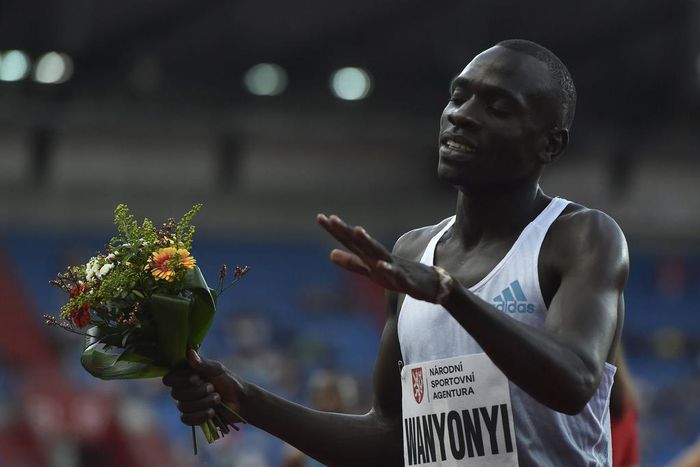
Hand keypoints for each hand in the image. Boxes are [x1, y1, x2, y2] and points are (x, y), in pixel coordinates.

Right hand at [162, 349, 245, 425]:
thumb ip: (203, 364)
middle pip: (176, 394)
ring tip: (217, 398)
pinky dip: (201, 415)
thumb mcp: (218, 370)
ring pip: (183, 407)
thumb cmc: (229, 381)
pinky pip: (187, 419)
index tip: (196, 378)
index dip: (179, 380)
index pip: (169, 379)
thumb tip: (189, 353)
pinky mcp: (192, 417)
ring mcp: (187, 404)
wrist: (240, 401)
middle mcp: (183, 390)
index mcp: (186, 376)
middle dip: (197, 392)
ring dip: (203, 402)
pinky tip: (212, 412)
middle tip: (212, 387)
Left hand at [317, 214, 441, 302]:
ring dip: (368, 242)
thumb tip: (330, 254)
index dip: (335, 230)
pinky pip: (396, 274)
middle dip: (347, 231)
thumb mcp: (370, 272)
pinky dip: (389, 269)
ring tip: (357, 230)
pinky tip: (381, 264)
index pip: (349, 241)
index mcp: (369, 256)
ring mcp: (393, 267)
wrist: (430, 285)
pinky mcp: (405, 280)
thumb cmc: (398, 275)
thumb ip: (351, 263)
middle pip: (361, 243)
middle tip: (332, 219)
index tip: (320, 217)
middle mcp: (380, 257)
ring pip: (379, 253)